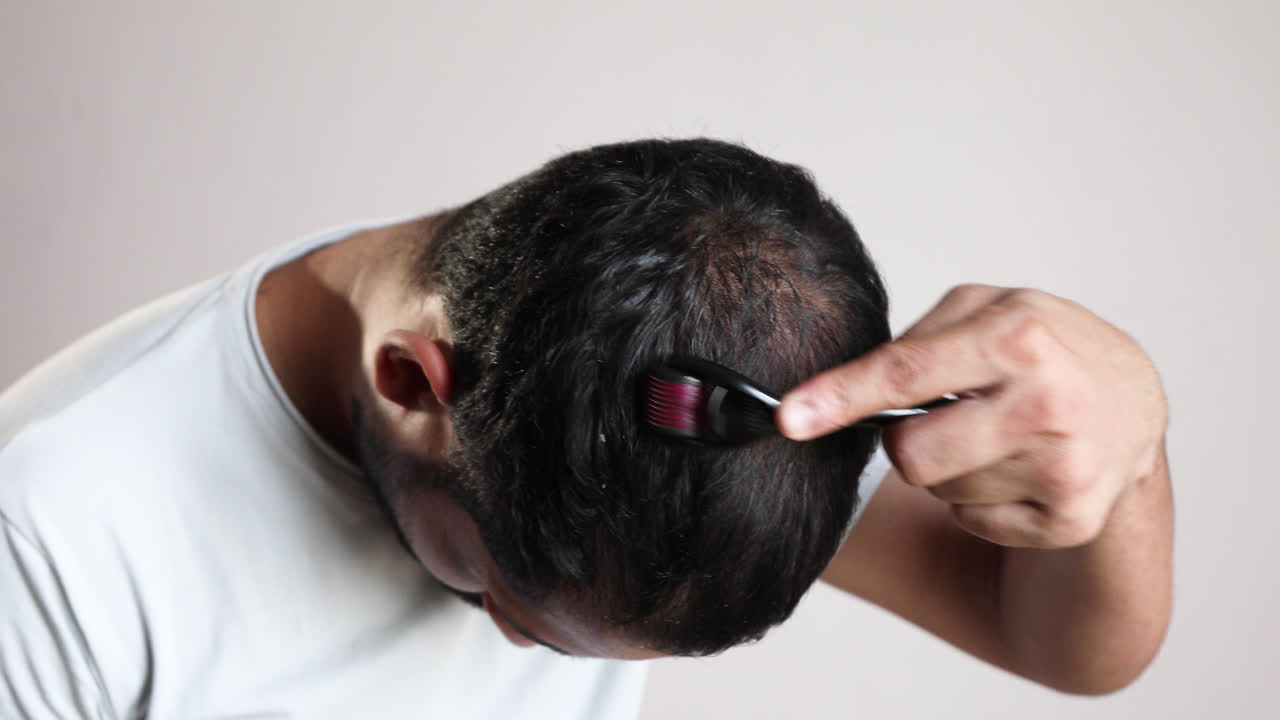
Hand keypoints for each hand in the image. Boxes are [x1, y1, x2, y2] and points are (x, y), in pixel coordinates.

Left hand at [778, 285, 1166, 548]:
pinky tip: (1016, 465)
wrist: (1134, 401)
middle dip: (905, 440)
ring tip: (994, 432)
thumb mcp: (986, 309)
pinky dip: (980, 499)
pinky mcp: (1070, 519)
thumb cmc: (1043, 345)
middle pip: (911, 454)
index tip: (788, 417)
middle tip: (940, 416)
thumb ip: (915, 340)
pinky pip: (972, 521)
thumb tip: (833, 389)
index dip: (839, 397)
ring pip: (940, 490)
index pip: (905, 372)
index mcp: (1017, 337)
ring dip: (949, 466)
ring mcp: (1064, 468)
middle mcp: (1045, 404)